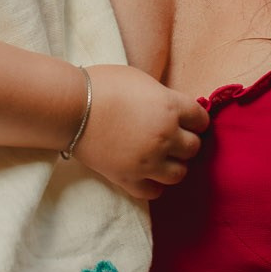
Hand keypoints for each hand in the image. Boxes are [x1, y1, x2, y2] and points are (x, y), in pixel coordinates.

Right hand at [75, 63, 207, 200]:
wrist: (69, 108)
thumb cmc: (102, 85)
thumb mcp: (141, 80)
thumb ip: (162, 97)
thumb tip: (171, 107)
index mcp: (170, 107)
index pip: (201, 119)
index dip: (195, 119)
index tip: (188, 120)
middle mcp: (165, 137)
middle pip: (193, 147)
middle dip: (185, 141)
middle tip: (174, 138)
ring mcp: (148, 161)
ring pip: (180, 173)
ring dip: (174, 165)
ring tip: (163, 158)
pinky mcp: (129, 178)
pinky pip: (154, 192)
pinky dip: (155, 185)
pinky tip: (149, 174)